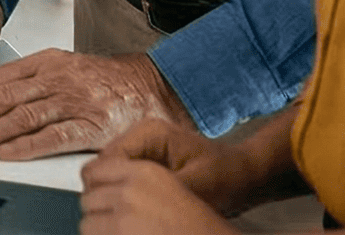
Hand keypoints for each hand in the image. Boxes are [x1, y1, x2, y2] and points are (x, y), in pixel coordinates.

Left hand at [0, 49, 186, 159]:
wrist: (152, 86)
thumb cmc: (101, 82)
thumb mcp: (61, 70)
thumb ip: (28, 83)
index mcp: (44, 63)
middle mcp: (56, 79)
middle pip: (0, 99)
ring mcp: (75, 101)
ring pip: (21, 118)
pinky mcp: (94, 124)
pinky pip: (56, 136)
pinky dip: (28, 145)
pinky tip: (6, 154)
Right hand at [93, 121, 242, 209]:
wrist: (241, 172)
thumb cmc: (224, 174)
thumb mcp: (195, 185)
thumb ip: (162, 190)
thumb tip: (134, 203)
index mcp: (149, 132)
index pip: (106, 161)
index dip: (109, 187)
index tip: (121, 210)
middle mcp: (139, 135)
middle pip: (102, 167)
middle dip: (112, 190)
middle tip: (132, 213)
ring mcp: (140, 147)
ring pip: (109, 174)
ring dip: (120, 193)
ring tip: (140, 209)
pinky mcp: (143, 160)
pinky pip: (122, 179)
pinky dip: (128, 194)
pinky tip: (144, 206)